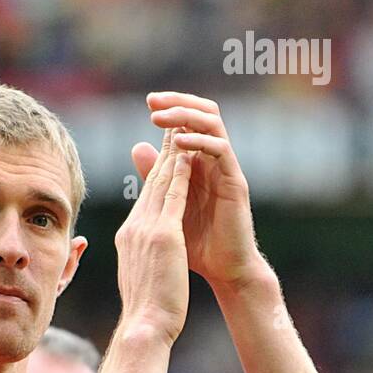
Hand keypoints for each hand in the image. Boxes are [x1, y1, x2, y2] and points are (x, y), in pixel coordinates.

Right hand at [115, 126, 192, 345]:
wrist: (145, 326)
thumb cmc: (146, 311)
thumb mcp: (141, 277)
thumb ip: (142, 258)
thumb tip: (143, 257)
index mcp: (129, 237)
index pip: (144, 198)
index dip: (153, 172)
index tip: (162, 153)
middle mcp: (134, 228)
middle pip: (150, 183)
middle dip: (161, 153)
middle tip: (169, 125)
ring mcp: (147, 230)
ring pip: (160, 182)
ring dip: (171, 152)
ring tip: (180, 127)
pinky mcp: (164, 235)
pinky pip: (174, 196)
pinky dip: (181, 172)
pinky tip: (189, 154)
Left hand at [133, 92, 263, 289]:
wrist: (223, 270)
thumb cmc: (196, 244)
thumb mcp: (167, 206)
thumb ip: (155, 177)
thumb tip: (137, 147)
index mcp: (198, 162)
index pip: (188, 122)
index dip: (171, 108)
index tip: (148, 103)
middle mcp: (214, 160)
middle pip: (202, 114)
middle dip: (178, 103)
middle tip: (152, 102)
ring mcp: (226, 169)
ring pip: (213, 124)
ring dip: (185, 117)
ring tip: (160, 119)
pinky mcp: (235, 182)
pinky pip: (221, 150)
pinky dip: (199, 142)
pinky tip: (178, 143)